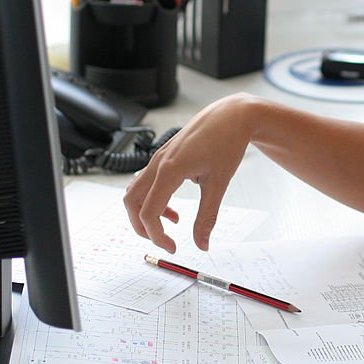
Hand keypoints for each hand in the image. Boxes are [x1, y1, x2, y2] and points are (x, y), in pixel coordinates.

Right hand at [124, 93, 257, 252]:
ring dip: (146, 211)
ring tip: (171, 223)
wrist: (232, 115)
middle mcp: (158, 163)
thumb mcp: (219, 184)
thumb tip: (202, 244)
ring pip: (136, 191)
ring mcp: (159, 158)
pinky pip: (147, 182)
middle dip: (141, 226)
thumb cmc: (227, 142)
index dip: (157, 236)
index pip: (149, 212)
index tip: (172, 248)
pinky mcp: (164, 156)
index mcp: (169, 170)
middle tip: (162, 241)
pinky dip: (154, 198)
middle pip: (131, 202)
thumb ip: (207, 217)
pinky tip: (174, 207)